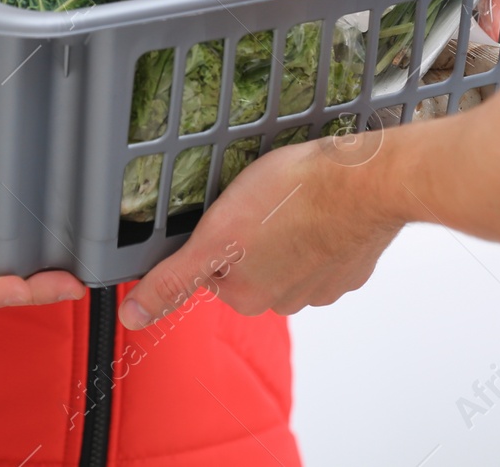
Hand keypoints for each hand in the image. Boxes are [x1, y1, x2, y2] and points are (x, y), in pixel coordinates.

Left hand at [118, 132, 404, 328]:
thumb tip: (134, 317)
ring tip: (290, 196)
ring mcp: (325, 283)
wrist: (365, 182)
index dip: (217, 234)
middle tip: (258, 197)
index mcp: (249, 297)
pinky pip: (325, 245)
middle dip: (252, 232)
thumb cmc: (293, 198)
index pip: (214, 268)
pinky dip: (319, 226)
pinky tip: (319, 202)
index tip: (227, 209)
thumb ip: (173, 280)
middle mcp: (288, 299)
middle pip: (252, 263)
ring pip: (290, 253)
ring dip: (286, 227)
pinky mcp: (353, 263)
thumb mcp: (215, 235)